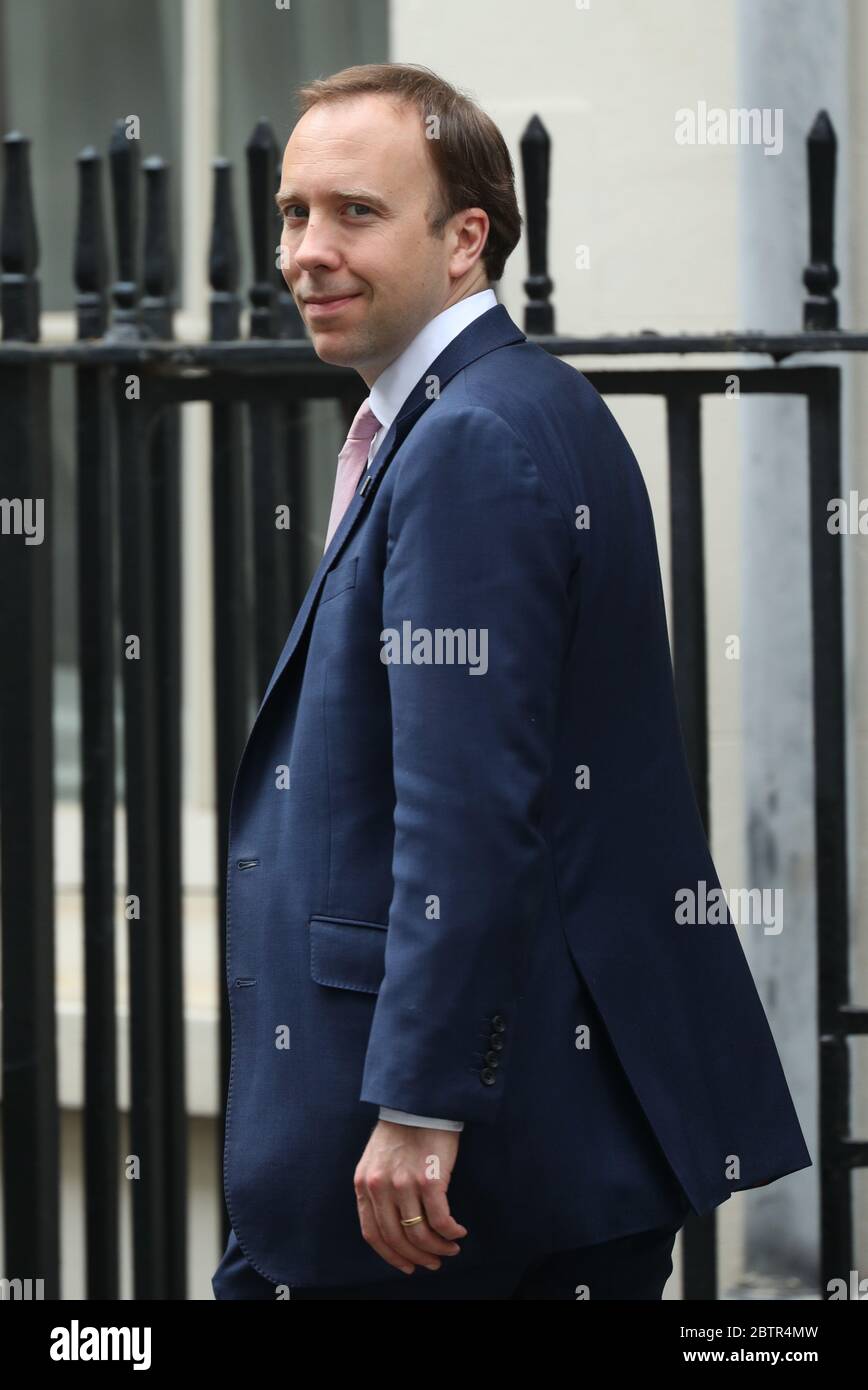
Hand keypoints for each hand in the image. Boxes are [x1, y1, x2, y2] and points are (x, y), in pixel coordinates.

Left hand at [353, 1119, 467, 1273]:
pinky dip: (450, 1233)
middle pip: (397, 1239)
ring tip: (450, 1249)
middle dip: (417, 1257)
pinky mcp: (429, 1180)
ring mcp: (404, 1185)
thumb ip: (377, 1189)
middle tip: (433, 1263)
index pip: (373, 1234)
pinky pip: (440, 1220)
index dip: (391, 1256)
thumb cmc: (402, 1129)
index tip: (407, 1266)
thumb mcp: (376, 1160)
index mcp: (364, 1184)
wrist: (419, 1101)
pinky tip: (458, 1232)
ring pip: (420, 1235)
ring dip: (437, 1248)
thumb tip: (394, 1224)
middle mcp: (380, 1188)